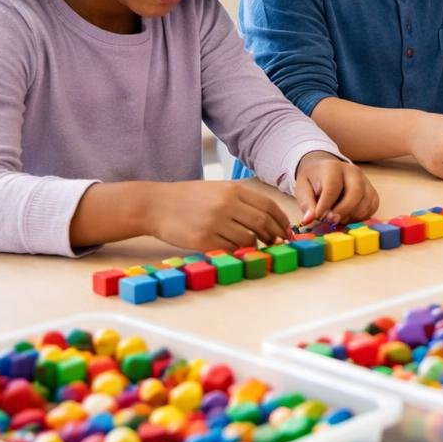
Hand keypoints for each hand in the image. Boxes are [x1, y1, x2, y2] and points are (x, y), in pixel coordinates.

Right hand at [146, 181, 290, 250]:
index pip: (268, 206)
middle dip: (274, 235)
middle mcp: (226, 205)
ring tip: (256, 247)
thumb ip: (242, 201)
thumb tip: (269, 219)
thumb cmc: (189, 197)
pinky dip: (237, 252)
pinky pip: (230, 250)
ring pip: (248, 240)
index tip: (287, 230)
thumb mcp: (217, 189)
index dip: (282, 221)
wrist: (155, 205)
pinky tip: (237, 251)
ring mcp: (214, 223)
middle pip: (262, 223)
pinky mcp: (203, 240)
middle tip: (277, 243)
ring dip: (256, 246)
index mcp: (232, 190)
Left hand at [295, 151, 378, 226]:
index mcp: (332, 167)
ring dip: (353, 215)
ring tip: (338, 218)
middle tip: (331, 221)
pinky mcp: (372, 191)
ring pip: (367, 200)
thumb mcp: (302, 188)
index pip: (333, 186)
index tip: (318, 216)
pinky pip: (373, 206)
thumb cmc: (313, 181)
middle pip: (356, 191)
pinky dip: (362, 216)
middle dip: (344, 210)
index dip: (326, 204)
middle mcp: (352, 171)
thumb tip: (309, 219)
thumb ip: (306, 204)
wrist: (325, 171)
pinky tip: (348, 217)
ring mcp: (365, 180)